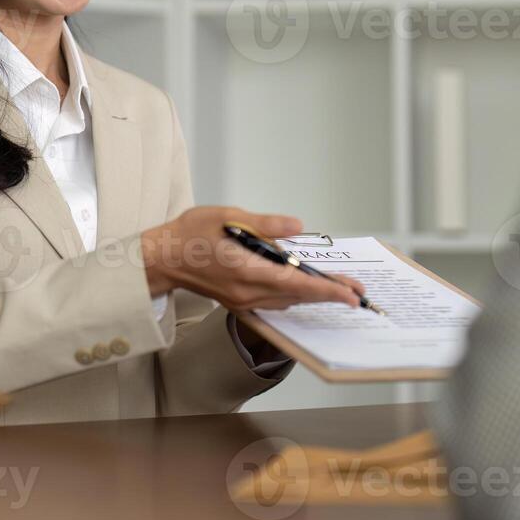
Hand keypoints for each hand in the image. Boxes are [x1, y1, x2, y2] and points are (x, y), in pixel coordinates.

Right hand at [139, 206, 365, 311]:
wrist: (163, 257)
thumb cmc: (190, 234)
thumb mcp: (228, 217)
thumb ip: (265, 224)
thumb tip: (296, 228)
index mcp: (245, 270)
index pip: (294, 284)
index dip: (325, 290)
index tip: (349, 294)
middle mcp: (246, 292)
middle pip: (296, 297)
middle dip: (328, 294)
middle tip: (356, 292)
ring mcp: (242, 300)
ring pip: (287, 301)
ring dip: (312, 295)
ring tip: (336, 287)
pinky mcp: (239, 301)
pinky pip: (274, 301)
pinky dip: (293, 295)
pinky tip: (302, 286)